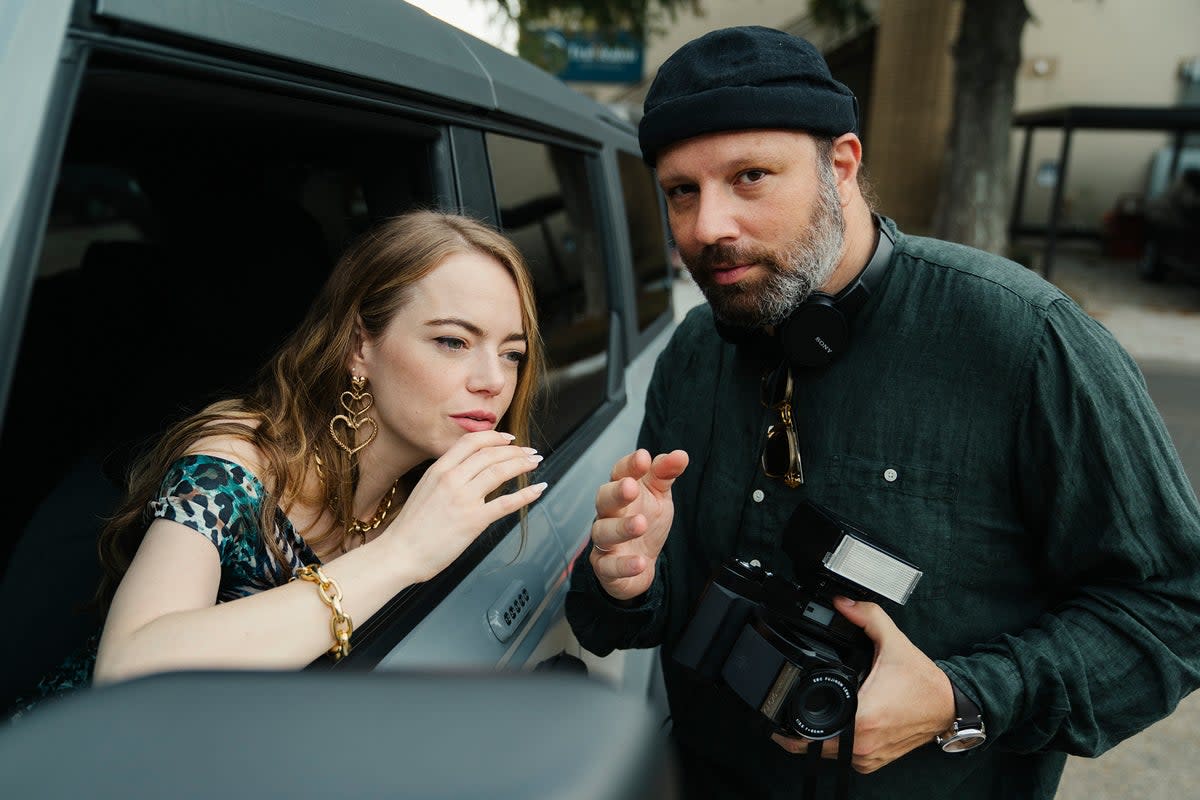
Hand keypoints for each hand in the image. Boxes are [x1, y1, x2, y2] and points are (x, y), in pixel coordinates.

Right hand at [384, 431, 545, 582]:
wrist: (399, 553)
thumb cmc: (411, 528)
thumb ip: (445, 477)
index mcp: (438, 469)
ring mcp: (463, 499)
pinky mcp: (473, 520)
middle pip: (490, 453)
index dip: (495, 437)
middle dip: (515, 450)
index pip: (472, 441)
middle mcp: (451, 479)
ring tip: (535, 463)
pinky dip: (526, 494)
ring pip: (500, 471)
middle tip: (529, 452)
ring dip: (522, 464)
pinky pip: (506, 502)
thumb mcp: (425, 489)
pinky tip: (537, 489)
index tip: (509, 439)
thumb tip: (467, 470)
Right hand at [589, 448, 687, 600]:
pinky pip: (609, 567)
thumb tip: (681, 455)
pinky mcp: (606, 567)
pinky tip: (640, 562)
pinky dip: (623, 565)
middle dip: (616, 493)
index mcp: (621, 492)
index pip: (620, 473)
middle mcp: (609, 514)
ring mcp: (605, 541)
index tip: (643, 458)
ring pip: (603, 532)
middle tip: (630, 488)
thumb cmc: (646, 520)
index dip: (629, 465)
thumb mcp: (659, 495)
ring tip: (640, 524)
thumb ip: (665, 474)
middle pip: (604, 499)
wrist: (640, 562)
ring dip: (621, 528)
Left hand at [771, 597, 955, 773]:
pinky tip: (836, 725)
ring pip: (827, 755)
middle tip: (791, 710)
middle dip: (799, 729)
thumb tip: (841, 603)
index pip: (811, 732)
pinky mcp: (874, 762)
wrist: (948, 705)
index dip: (790, 725)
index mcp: (862, 718)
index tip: (782, 710)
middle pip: (813, 746)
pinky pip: (844, 758)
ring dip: (817, 738)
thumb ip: (866, 617)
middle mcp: (863, 744)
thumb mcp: (893, 642)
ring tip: (814, 714)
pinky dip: (836, 744)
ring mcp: (868, 757)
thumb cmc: (922, 681)